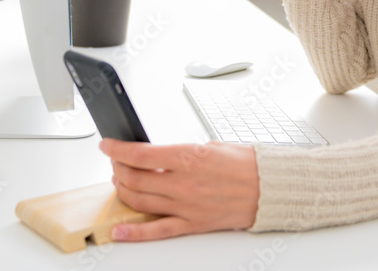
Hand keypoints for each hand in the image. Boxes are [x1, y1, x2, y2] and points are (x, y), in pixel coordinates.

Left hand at [99, 138, 258, 241]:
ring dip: (123, 190)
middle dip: (117, 168)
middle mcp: (184, 183)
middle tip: (114, 162)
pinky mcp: (193, 224)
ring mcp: (187, 206)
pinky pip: (157, 231)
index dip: (116, 149)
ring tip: (120, 182)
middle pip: (134, 178)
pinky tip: (119, 230)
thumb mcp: (209, 145)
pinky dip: (134, 232)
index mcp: (188, 157)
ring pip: (140, 201)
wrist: (270, 187)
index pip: (140, 154)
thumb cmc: (246, 163)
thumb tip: (156, 155)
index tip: (107, 146)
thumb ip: (180, 152)